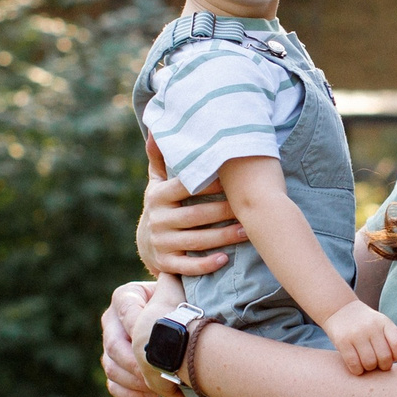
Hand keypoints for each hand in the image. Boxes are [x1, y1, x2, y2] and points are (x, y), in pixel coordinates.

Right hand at [100, 277, 186, 396]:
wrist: (181, 322)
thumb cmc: (182, 302)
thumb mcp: (177, 288)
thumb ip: (172, 284)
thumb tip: (172, 281)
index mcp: (124, 297)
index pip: (127, 313)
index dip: (142, 328)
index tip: (162, 341)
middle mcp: (111, 320)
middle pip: (114, 345)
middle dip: (137, 362)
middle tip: (158, 372)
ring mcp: (109, 345)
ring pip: (111, 367)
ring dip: (135, 380)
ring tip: (159, 385)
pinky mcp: (113, 367)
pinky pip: (113, 385)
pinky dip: (131, 393)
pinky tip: (152, 394)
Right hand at [136, 134, 245, 277]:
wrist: (146, 244)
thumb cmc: (162, 205)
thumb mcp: (157, 182)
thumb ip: (160, 158)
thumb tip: (157, 130)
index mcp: (157, 196)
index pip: (186, 187)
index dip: (210, 183)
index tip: (235, 179)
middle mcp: (157, 220)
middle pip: (196, 215)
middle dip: (225, 211)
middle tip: (251, 207)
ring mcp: (161, 243)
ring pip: (196, 241)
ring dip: (224, 237)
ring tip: (248, 231)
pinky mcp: (166, 264)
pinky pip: (187, 266)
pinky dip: (206, 264)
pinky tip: (225, 260)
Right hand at [321, 300, 396, 376]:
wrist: (339, 310)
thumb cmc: (366, 324)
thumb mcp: (381, 324)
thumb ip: (390, 340)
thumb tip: (396, 364)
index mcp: (384, 322)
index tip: (392, 357)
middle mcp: (371, 327)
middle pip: (385, 357)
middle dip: (383, 366)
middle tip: (378, 363)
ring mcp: (356, 334)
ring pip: (369, 363)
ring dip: (369, 368)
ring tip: (367, 364)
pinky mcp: (342, 341)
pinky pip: (354, 364)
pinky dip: (357, 370)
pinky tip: (357, 366)